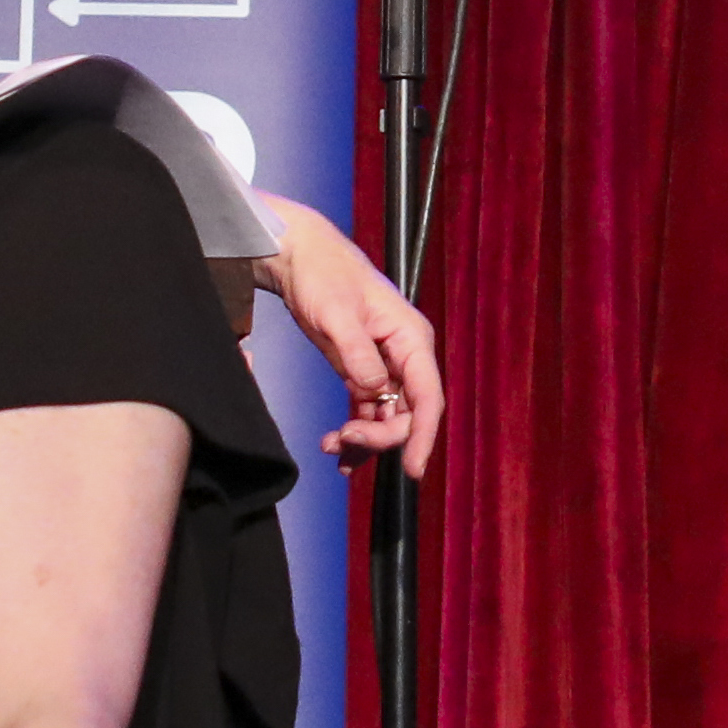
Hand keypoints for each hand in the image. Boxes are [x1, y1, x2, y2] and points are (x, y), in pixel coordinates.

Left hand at [257, 197, 442, 470]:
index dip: (423, 436)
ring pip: (388, 416)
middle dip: (381, 436)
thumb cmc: (322, 275)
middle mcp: (405, 354)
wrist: (299, 256)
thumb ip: (358, 354)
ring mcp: (385, 364)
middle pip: (408, 413)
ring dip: (365, 438)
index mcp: (410, 337)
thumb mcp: (336, 314)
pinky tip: (338, 450)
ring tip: (331, 447)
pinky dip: (356, 431)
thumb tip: (375, 390)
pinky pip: (368, 410)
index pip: (427, 397)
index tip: (413, 471)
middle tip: (342, 441)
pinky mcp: (363, 369)